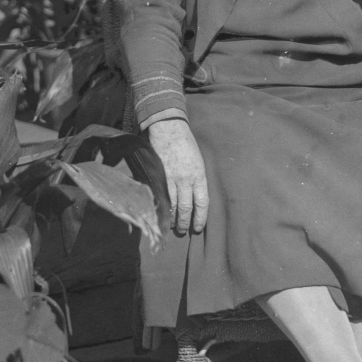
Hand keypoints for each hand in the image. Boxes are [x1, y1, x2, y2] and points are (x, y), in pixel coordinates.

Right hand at [147, 120, 208, 234]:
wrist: (169, 129)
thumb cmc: (187, 145)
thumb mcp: (199, 161)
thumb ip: (198, 179)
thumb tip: (197, 198)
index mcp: (199, 175)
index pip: (202, 203)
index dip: (200, 218)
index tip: (198, 227)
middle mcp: (186, 179)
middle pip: (187, 208)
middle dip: (186, 223)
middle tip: (185, 231)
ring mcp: (172, 179)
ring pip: (173, 206)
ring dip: (173, 219)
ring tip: (174, 227)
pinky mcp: (159, 177)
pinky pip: (161, 198)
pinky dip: (163, 209)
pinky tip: (163, 215)